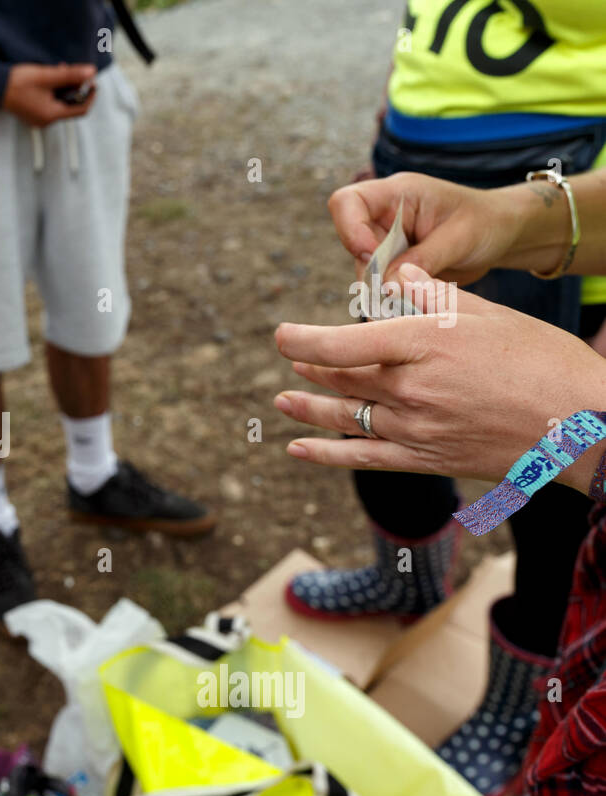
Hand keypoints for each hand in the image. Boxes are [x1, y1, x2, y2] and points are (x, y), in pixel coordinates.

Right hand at [1, 63, 96, 127]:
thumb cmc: (19, 82)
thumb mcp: (48, 76)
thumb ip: (71, 75)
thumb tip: (92, 72)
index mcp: (51, 116)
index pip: (81, 110)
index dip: (90, 95)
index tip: (93, 81)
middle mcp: (46, 121)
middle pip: (70, 106)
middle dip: (74, 88)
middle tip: (71, 70)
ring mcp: (38, 119)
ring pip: (59, 103)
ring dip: (63, 88)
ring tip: (58, 70)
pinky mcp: (32, 114)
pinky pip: (49, 104)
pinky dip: (53, 92)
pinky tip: (48, 79)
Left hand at [272, 265, 605, 493]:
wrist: (584, 424)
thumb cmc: (544, 361)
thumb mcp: (490, 315)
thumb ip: (435, 297)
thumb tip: (399, 275)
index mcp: (424, 344)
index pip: (343, 343)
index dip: (303, 341)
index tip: (282, 336)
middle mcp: (410, 388)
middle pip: (343, 378)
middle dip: (313, 369)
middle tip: (293, 360)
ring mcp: (414, 428)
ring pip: (347, 416)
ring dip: (309, 408)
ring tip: (282, 401)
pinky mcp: (425, 458)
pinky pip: (363, 457)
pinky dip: (325, 454)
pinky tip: (297, 448)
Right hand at [327, 171, 527, 284]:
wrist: (502, 235)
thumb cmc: (486, 223)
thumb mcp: (460, 238)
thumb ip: (423, 259)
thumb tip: (386, 286)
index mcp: (398, 193)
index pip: (347, 202)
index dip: (350, 230)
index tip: (371, 257)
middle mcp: (384, 215)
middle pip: (352, 243)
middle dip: (372, 271)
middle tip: (399, 292)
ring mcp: (386, 240)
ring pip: (363, 269)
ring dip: (382, 289)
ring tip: (413, 301)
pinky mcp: (392, 263)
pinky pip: (377, 283)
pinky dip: (390, 297)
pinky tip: (413, 302)